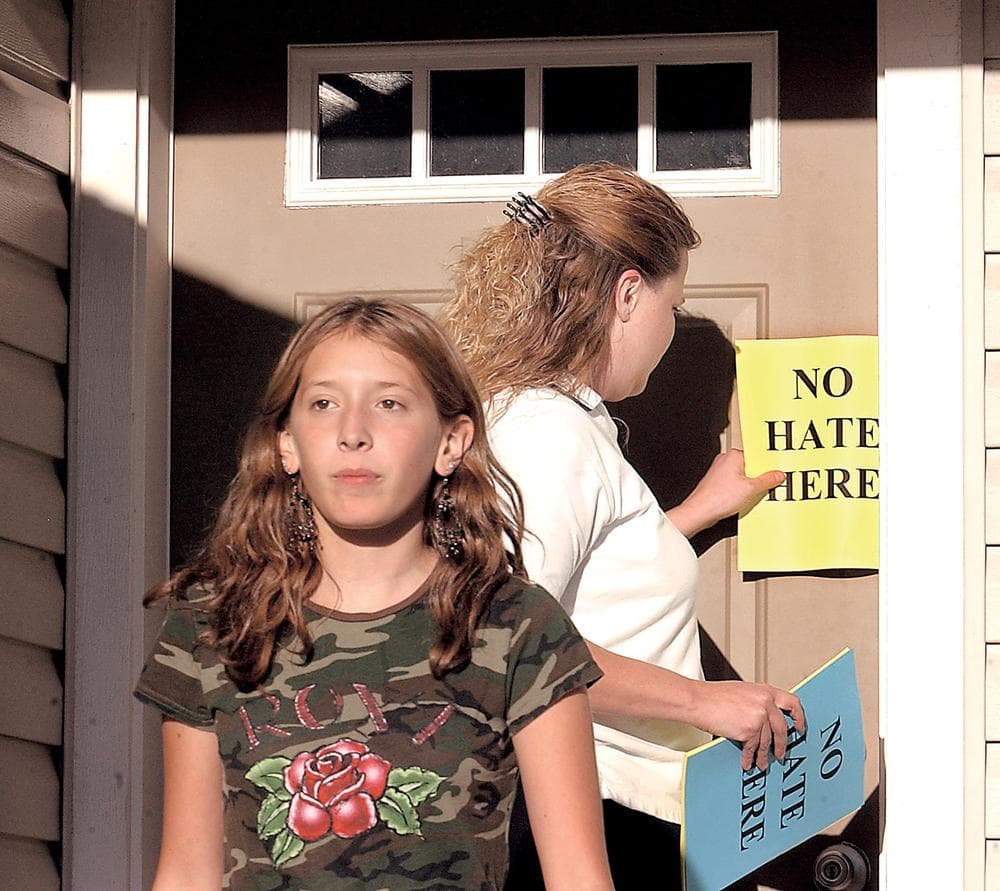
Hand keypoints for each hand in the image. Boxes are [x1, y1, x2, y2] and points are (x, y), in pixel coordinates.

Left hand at [666, 449, 784, 537]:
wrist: (700, 512)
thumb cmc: (717, 498)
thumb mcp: (751, 489)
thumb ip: (767, 481)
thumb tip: (777, 475)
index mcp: (733, 455)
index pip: (757, 457)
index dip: (767, 467)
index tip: (776, 474)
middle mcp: (725, 460)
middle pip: (751, 467)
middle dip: (759, 478)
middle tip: (766, 486)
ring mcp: (720, 472)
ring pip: (743, 477)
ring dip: (750, 487)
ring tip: (751, 495)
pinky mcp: (718, 483)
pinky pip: (735, 485)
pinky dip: (741, 492)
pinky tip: (742, 500)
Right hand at [690, 679, 804, 771]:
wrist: (698, 700)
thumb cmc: (713, 696)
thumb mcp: (742, 692)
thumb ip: (757, 701)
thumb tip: (765, 719)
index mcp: (765, 690)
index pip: (792, 703)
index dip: (799, 717)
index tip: (800, 728)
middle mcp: (765, 702)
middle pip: (783, 728)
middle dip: (783, 744)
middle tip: (782, 753)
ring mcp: (759, 716)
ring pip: (767, 742)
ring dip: (765, 755)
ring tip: (762, 763)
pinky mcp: (749, 730)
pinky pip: (753, 749)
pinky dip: (750, 758)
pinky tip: (747, 762)